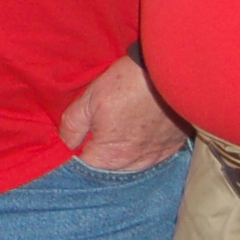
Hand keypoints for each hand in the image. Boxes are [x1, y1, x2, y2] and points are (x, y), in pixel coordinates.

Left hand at [57, 51, 189, 173]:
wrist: (169, 70)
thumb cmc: (126, 84)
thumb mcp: (89, 100)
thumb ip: (73, 126)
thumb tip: (65, 145)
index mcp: (111, 154)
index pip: (86, 167)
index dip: (77, 154)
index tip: (77, 139)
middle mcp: (135, 162)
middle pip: (109, 169)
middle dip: (99, 155)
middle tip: (95, 133)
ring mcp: (158, 155)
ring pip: (132, 166)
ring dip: (121, 156)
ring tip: (117, 134)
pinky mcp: (173, 145)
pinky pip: (154, 158)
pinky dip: (143, 151)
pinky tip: (138, 136)